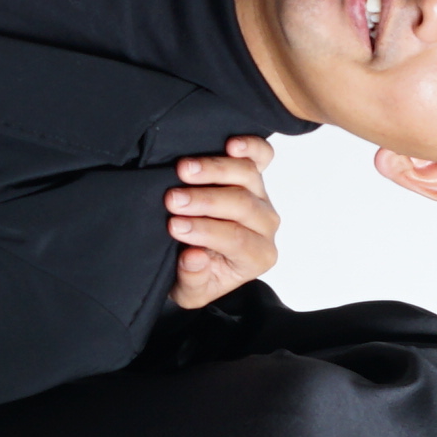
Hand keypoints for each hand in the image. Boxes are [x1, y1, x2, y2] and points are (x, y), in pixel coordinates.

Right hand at [166, 135, 282, 308]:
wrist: (199, 258)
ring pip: (248, 175)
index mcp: (258, 257)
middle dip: (205, 201)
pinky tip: (230, 144)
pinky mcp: (254, 174)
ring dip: (215, 170)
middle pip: (242, 204)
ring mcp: (261, 196)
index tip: (174, 226)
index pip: (236, 240)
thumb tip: (195, 256)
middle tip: (172, 199)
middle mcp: (265, 225)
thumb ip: (194, 279)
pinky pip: (262, 156)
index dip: (205, 231)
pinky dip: (250, 146)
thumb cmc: (198, 274)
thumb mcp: (190, 292)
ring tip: (184, 169)